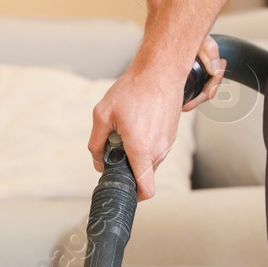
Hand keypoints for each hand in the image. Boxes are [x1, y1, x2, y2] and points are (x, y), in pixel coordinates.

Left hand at [89, 36, 224, 199]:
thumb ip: (96, 143)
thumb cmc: (134, 89)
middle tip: (116, 149)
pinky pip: (156, 150)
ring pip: (150, 162)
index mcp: (141, 149)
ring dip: (137, 156)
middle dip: (129, 169)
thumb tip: (98, 162)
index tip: (123, 190)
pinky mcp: (171, 135)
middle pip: (144, 175)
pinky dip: (145, 145)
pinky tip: (138, 125)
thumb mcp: (103, 115)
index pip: (145, 189)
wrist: (161, 71)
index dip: (134, 195)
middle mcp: (158, 150)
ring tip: (128, 132)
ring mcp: (168, 143)